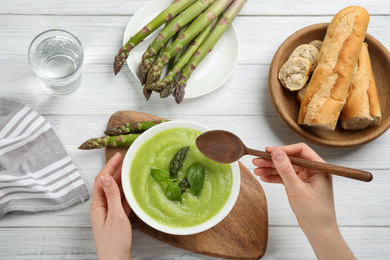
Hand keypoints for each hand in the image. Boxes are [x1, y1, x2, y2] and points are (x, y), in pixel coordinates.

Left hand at [90, 152, 131, 259]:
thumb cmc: (114, 242)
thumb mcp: (115, 215)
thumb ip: (112, 196)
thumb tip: (107, 177)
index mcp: (97, 205)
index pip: (102, 180)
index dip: (109, 167)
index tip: (118, 156)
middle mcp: (101, 207)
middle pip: (108, 184)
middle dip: (115, 171)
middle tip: (125, 159)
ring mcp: (108, 213)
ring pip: (115, 192)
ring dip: (121, 181)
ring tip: (129, 170)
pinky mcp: (116, 219)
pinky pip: (120, 201)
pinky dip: (126, 193)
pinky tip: (132, 189)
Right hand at [253, 143, 354, 259]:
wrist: (319, 231)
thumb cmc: (315, 213)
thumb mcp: (297, 189)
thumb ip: (286, 169)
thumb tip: (277, 152)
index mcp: (319, 168)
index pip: (300, 151)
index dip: (284, 149)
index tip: (269, 151)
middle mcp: (313, 171)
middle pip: (290, 159)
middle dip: (273, 160)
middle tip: (258, 160)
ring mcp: (306, 178)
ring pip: (286, 168)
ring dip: (271, 169)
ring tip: (257, 169)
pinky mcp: (300, 185)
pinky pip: (285, 177)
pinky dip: (275, 177)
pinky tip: (264, 177)